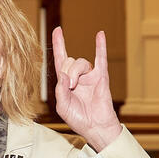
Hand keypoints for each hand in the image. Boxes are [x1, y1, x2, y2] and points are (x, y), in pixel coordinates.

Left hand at [52, 27, 120, 151]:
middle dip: (67, 72)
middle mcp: (77, 76)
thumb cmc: (79, 119)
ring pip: (80, 62)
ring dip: (75, 71)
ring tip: (75, 85)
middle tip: (70, 86)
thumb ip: (60, 91)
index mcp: (65, 82)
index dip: (59, 45)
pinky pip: (101, 59)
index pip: (60, 59)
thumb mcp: (63, 106)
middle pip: (69, 62)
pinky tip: (100, 34)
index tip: (57, 30)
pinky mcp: (101, 77)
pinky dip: (100, 46)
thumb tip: (63, 74)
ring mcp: (89, 76)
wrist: (96, 127)